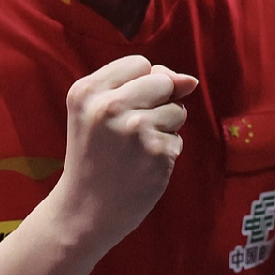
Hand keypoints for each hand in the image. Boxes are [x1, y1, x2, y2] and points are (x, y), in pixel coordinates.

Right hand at [45, 55, 198, 253]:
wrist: (83, 210)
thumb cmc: (94, 156)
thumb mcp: (97, 112)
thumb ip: (140, 85)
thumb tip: (190, 81)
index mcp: (86, 91)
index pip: (140, 64)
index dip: (142, 85)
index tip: (124, 109)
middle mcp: (109, 106)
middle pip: (163, 81)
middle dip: (158, 103)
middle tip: (131, 131)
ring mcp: (134, 129)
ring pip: (177, 110)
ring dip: (165, 129)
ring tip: (135, 150)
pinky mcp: (156, 152)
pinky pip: (178, 139)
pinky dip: (165, 153)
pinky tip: (141, 167)